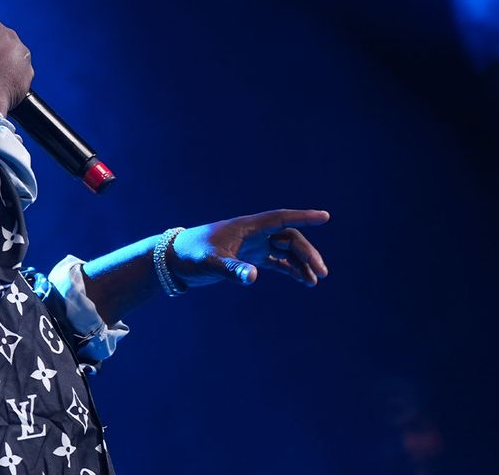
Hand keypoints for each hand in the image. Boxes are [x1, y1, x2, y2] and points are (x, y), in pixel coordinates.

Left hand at [170, 209, 329, 287]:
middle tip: (321, 273)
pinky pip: (277, 261)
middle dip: (307, 253)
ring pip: (285, 250)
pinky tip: (304, 281)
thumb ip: (232, 269)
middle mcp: (252, 233)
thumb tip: (253, 277)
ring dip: (301, 263)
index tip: (325, 217)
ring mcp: (251, 245)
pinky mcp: (248, 257)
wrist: (173, 261)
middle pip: (289, 237)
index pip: (280, 218)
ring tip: (315, 281)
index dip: (303, 217)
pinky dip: (291, 269)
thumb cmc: (190, 256)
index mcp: (246, 227)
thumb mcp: (210, 263)